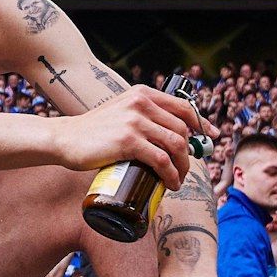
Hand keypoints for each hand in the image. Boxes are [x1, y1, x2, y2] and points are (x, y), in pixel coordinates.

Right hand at [54, 85, 215, 185]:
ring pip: (176, 145)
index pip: (183, 107)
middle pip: (182, 129)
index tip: (210, 136)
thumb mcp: (120, 111)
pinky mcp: (128, 141)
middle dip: (190, 153)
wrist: (65, 138)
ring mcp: (135, 122)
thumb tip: (166, 134)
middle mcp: (141, 104)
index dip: (201, 123)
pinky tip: (170, 183)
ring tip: (177, 179)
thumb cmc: (92, 131)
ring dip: (183, 167)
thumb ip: (139, 114)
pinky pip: (161, 160)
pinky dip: (171, 175)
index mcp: (142, 94)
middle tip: (186, 168)